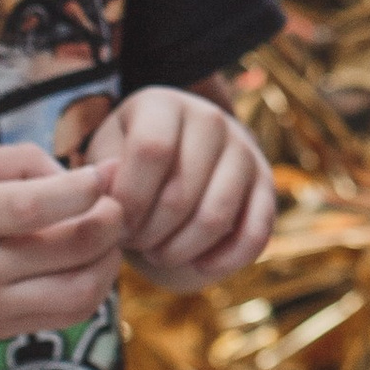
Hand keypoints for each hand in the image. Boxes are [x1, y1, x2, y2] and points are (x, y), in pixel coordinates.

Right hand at [0, 142, 125, 358]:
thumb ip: (14, 160)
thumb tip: (69, 173)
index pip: (37, 204)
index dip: (84, 187)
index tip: (107, 170)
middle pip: (72, 247)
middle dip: (112, 219)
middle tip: (118, 200)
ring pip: (80, 291)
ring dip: (110, 260)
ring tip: (109, 237)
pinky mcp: (1, 331)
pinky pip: (67, 317)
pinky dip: (93, 290)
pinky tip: (91, 266)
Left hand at [88, 85, 275, 281]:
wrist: (173, 160)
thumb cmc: (129, 163)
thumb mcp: (106, 157)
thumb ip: (103, 177)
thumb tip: (112, 200)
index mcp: (165, 104)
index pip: (152, 150)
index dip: (129, 199)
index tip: (113, 222)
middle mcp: (211, 118)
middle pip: (182, 192)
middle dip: (149, 234)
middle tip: (134, 243)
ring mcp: (244, 150)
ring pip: (216, 217)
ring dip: (179, 250)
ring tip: (157, 252)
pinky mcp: (266, 185)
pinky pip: (255, 234)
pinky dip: (225, 260)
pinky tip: (197, 265)